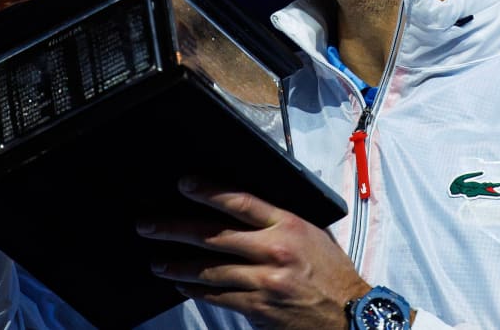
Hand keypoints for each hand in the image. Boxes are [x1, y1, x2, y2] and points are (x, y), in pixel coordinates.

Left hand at [137, 176, 369, 329]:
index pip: (241, 201)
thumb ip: (279, 223)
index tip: (184, 185)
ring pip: (210, 269)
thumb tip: (241, 210)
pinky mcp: (259, 307)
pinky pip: (219, 296)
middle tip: (148, 226)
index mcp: (289, 225)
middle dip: (175, 229)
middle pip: (214, 235)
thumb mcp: (312, 235)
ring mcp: (265, 281)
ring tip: (157, 262)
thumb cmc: (332, 273)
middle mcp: (275, 250)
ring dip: (179, 265)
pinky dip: (197, 290)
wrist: (351, 315)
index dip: (208, 191)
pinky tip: (182, 285)